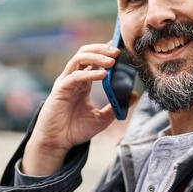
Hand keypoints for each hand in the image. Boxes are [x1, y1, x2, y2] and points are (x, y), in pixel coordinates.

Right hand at [21, 43, 137, 175]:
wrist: (57, 143)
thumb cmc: (76, 130)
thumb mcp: (102, 118)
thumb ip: (116, 106)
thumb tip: (134, 95)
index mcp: (83, 82)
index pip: (94, 60)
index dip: (105, 51)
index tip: (120, 49)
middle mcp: (74, 78)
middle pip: (86, 53)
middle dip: (102, 49)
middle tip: (118, 51)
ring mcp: (66, 82)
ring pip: (79, 58)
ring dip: (97, 57)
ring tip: (112, 60)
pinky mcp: (60, 89)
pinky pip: (75, 76)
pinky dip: (89, 73)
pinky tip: (103, 75)